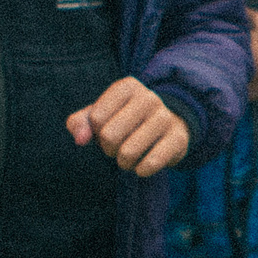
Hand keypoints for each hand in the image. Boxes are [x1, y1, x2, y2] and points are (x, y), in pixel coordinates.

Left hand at [67, 76, 191, 175]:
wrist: (171, 124)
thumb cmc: (126, 120)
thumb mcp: (100, 115)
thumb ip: (79, 123)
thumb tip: (80, 140)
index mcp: (127, 87)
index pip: (96, 118)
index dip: (96, 132)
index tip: (108, 130)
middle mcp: (149, 97)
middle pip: (109, 136)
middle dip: (108, 149)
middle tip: (117, 147)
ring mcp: (165, 117)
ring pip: (128, 152)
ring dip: (124, 163)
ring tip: (129, 158)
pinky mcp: (179, 138)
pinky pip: (151, 163)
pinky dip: (141, 171)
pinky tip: (144, 166)